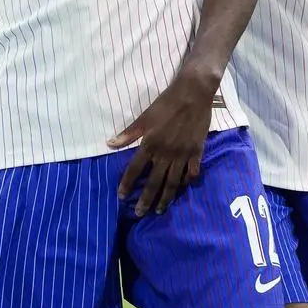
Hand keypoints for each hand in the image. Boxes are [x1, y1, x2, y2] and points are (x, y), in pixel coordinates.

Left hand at [108, 72, 215, 215]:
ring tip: (159, 210)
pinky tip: (183, 187)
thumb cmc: (166, 103)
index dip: (127, 184)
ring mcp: (183, 154)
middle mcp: (166, 154)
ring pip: (173, 182)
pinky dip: (187, 181)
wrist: (193, 93)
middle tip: (140, 213)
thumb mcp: (145, 116)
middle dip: (146, 199)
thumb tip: (109, 144)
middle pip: (154, 182)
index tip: (121, 197)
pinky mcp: (197, 151)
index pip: (135, 169)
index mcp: (151, 144)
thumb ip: (128, 133)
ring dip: (165, 197)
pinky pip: (191, 172)